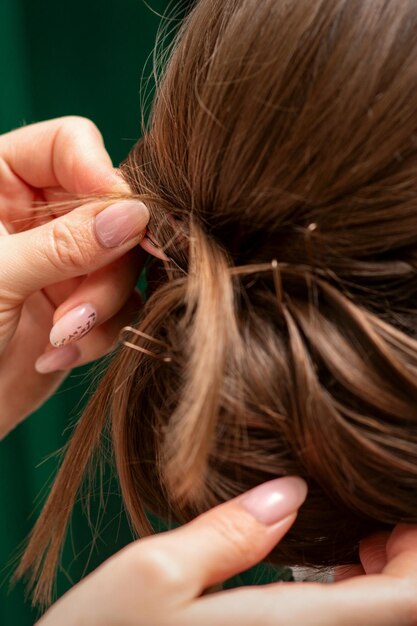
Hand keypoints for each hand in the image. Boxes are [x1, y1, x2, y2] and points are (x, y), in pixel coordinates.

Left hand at [0, 117, 148, 437]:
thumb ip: (65, 243)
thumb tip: (135, 215)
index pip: (68, 144)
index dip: (98, 174)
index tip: (120, 218)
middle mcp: (35, 216)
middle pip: (107, 208)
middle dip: (102, 264)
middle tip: (78, 309)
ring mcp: (60, 262)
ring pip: (122, 261)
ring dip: (100, 306)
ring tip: (59, 340)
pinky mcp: (78, 305)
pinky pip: (120, 306)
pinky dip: (98, 335)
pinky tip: (55, 356)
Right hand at [36, 477, 416, 625]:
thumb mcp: (150, 576)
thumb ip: (227, 532)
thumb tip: (289, 493)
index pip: (407, 601)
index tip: (399, 513)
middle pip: (397, 614)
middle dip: (407, 565)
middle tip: (376, 521)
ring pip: (370, 625)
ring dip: (383, 586)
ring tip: (354, 543)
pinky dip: (351, 603)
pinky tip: (322, 577)